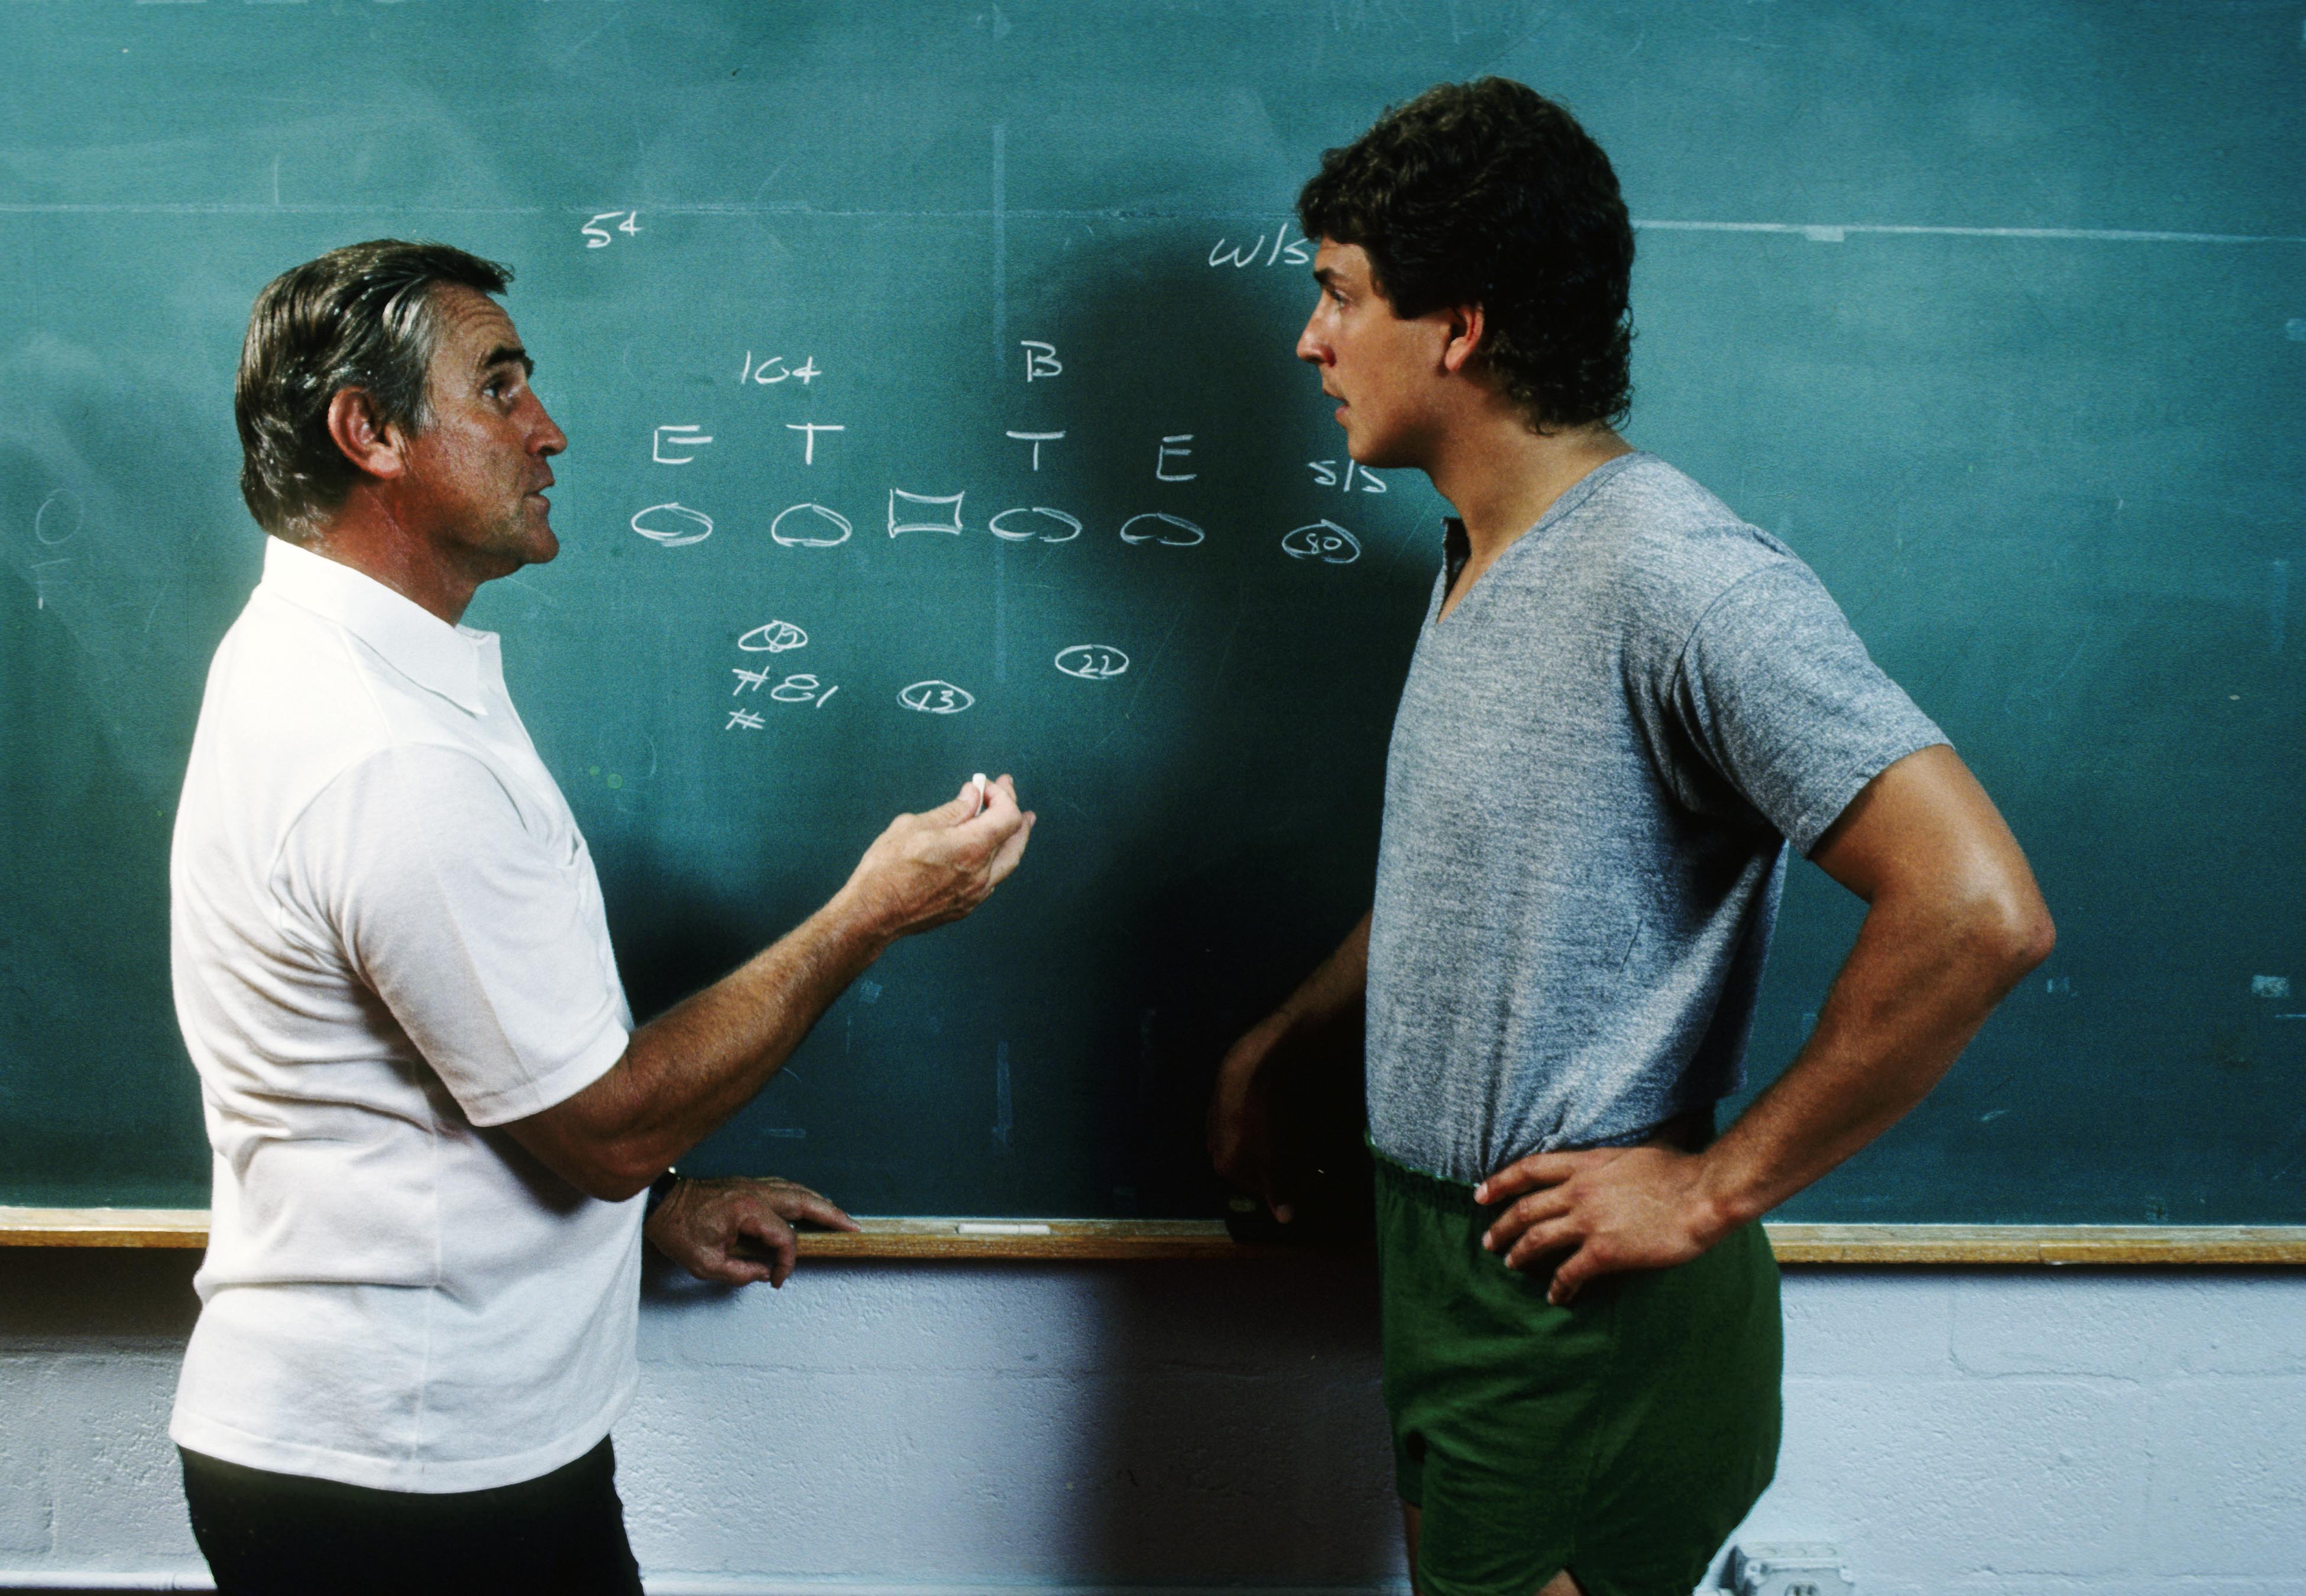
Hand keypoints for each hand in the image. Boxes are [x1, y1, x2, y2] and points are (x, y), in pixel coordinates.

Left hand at [644, 1176, 858, 1286]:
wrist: (658, 1202)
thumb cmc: (677, 1229)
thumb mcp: (704, 1264)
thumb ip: (740, 1272)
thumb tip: (763, 1272)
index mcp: (747, 1210)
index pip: (784, 1237)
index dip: (786, 1262)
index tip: (777, 1279)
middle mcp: (754, 1192)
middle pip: (804, 1200)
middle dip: (832, 1215)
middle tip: (853, 1227)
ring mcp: (751, 1184)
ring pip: (796, 1189)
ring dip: (820, 1202)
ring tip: (838, 1215)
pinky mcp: (746, 1183)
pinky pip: (783, 1185)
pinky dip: (801, 1194)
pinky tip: (808, 1201)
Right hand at [840, 776, 1034, 942]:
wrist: (873, 914)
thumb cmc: (887, 868)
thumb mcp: (914, 826)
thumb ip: (951, 811)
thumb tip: (973, 796)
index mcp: (971, 848)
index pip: (1008, 816)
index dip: (1001, 795)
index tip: (983, 785)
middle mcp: (980, 874)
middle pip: (1014, 839)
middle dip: (1014, 810)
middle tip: (1008, 791)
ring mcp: (975, 894)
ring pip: (1008, 862)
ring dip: (1013, 838)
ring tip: (1022, 822)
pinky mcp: (965, 907)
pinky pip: (992, 880)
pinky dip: (997, 860)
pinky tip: (992, 853)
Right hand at [1207, 1011, 1294, 1222]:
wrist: (1251, 1064)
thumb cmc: (1264, 1118)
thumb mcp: (1276, 1159)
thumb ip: (1279, 1189)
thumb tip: (1285, 1220)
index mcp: (1225, 1167)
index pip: (1262, 1189)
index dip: (1292, 1185)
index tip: (1317, 1174)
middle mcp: (1215, 1148)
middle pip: (1252, 1166)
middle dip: (1281, 1165)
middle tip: (1309, 1157)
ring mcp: (1215, 1121)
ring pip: (1247, 1143)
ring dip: (1271, 1144)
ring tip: (1297, 1135)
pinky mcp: (1221, 1096)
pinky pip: (1245, 1119)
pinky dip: (1263, 1122)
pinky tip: (1276, 1112)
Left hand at [1474, 1146, 1733, 1305]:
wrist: (1703, 1194)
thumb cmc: (1680, 1171)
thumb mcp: (1636, 1151)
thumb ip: (1613, 1160)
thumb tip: (1616, 1158)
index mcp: (1584, 1164)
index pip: (1528, 1170)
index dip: (1499, 1182)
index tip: (1480, 1194)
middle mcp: (1578, 1191)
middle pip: (1525, 1209)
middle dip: (1501, 1226)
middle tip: (1488, 1241)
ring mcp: (1589, 1221)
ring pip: (1537, 1240)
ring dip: (1519, 1254)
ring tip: (1511, 1265)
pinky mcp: (1604, 1252)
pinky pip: (1569, 1274)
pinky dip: (1558, 1287)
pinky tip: (1556, 1297)